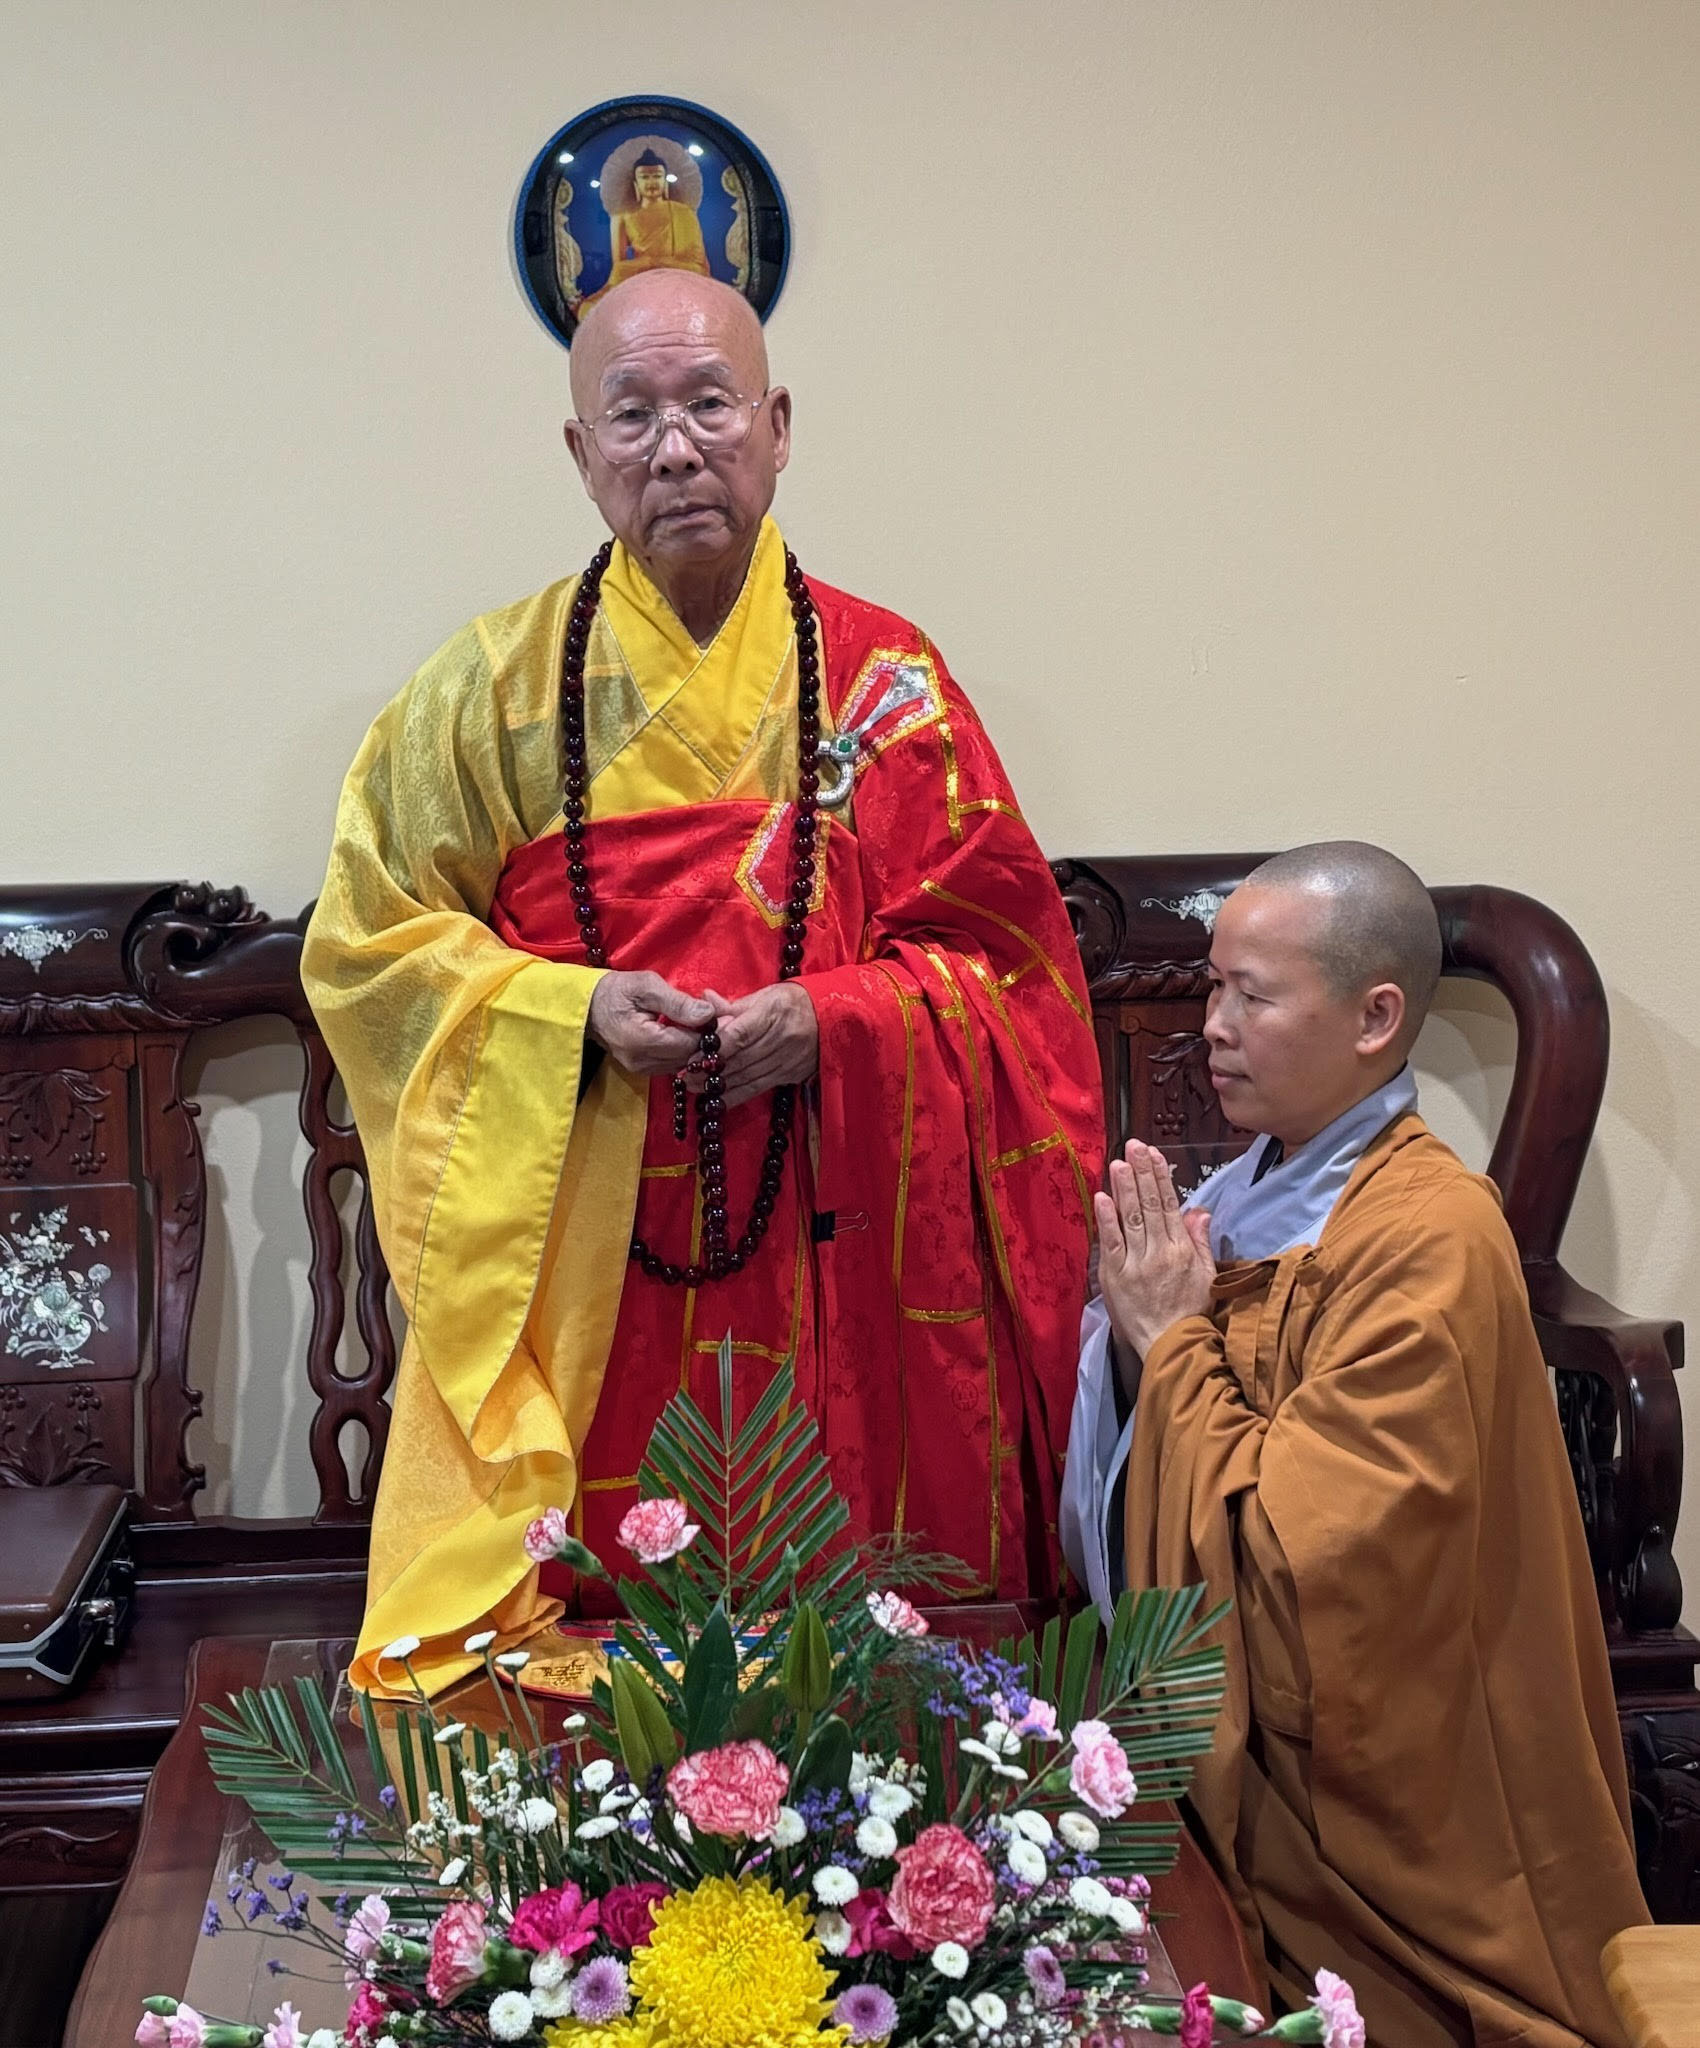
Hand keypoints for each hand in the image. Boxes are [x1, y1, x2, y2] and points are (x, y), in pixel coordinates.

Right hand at [586, 971, 714, 1075]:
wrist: (586, 1006)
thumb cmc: (616, 991)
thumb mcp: (646, 986)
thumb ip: (678, 1002)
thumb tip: (708, 1014)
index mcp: (644, 1042)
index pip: (690, 1044)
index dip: (710, 1031)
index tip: (719, 1015)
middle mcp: (643, 1062)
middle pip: (689, 1058)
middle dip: (705, 1040)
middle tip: (715, 1019)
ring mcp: (640, 1069)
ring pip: (682, 1064)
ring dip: (694, 1047)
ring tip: (699, 1024)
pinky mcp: (641, 1070)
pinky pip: (671, 1064)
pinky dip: (681, 1051)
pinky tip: (684, 1033)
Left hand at [691, 983, 818, 1108]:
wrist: (836, 1016)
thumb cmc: (794, 1001)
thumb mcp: (766, 995)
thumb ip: (733, 1006)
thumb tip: (704, 1001)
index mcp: (774, 1011)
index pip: (740, 1034)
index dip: (714, 1049)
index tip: (692, 1057)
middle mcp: (782, 1038)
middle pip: (741, 1059)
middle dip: (709, 1070)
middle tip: (684, 1076)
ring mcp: (788, 1059)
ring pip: (748, 1077)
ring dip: (718, 1085)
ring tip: (693, 1088)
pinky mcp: (791, 1075)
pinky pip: (759, 1088)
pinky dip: (736, 1095)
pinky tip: (717, 1099)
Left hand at [1094, 1141, 1215, 1362]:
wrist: (1171, 1346)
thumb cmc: (1191, 1312)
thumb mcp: (1207, 1276)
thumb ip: (1200, 1241)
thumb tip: (1198, 1209)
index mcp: (1182, 1249)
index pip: (1169, 1205)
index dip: (1160, 1177)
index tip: (1153, 1153)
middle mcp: (1159, 1252)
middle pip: (1148, 1206)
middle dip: (1140, 1173)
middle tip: (1132, 1146)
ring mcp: (1136, 1264)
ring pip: (1130, 1219)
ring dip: (1124, 1189)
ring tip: (1118, 1163)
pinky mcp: (1116, 1277)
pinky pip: (1112, 1244)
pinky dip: (1107, 1220)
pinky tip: (1102, 1198)